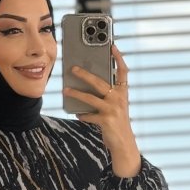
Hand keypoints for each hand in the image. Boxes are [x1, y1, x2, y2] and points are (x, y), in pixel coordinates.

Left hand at [63, 45, 140, 175]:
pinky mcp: (106, 120)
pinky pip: (89, 115)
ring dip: (76, 93)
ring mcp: (113, 110)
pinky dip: (82, 115)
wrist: (124, 144)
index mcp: (123, 92)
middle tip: (73, 68)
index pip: (123, 71)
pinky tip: (77, 114)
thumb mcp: (116, 106)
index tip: (113, 46)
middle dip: (85, 74)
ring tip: (66, 90)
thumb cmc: (118, 123)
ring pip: (90, 98)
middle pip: (99, 82)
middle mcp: (119, 99)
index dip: (119, 58)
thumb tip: (87, 85)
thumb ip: (107, 95)